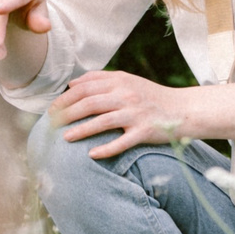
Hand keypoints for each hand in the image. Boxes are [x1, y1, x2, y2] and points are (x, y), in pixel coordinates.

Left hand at [54, 71, 194, 159]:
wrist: (183, 109)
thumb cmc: (150, 97)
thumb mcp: (128, 81)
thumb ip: (101, 79)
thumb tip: (72, 84)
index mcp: (120, 82)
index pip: (86, 88)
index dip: (66, 98)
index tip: (52, 109)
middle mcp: (127, 95)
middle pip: (90, 103)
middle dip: (67, 113)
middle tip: (52, 124)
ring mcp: (136, 114)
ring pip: (103, 121)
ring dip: (81, 130)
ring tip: (65, 138)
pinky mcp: (145, 131)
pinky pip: (122, 142)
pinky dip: (106, 149)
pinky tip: (92, 154)